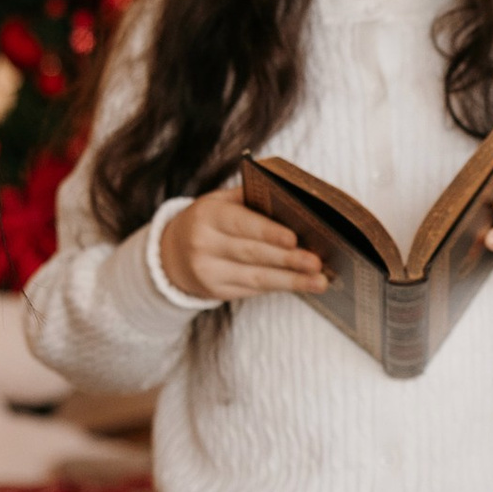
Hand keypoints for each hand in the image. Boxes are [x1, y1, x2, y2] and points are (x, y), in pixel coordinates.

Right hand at [159, 188, 327, 301]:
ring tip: (319, 281)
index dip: (267, 232)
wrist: (173, 253)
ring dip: (291, 280)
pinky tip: (301, 284)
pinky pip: (253, 290)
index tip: (294, 238)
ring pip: (256, 278)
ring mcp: (208, 272)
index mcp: (207, 215)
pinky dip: (279, 286)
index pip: (240, 224)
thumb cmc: (210, 220)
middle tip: (317, 262)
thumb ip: (250, 199)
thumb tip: (294, 204)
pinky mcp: (216, 292)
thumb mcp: (220, 202)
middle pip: (252, 254)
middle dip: (288, 259)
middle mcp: (203, 245)